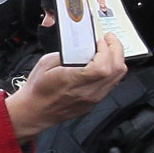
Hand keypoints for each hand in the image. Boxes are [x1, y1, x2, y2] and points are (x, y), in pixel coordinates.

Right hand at [4, 35, 126, 139]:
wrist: (35, 112)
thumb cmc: (37, 91)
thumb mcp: (46, 63)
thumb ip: (66, 52)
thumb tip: (81, 45)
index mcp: (74, 81)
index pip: (103, 67)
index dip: (106, 50)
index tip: (100, 41)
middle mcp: (87, 92)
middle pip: (116, 70)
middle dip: (116, 50)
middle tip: (109, 40)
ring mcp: (93, 98)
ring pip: (118, 77)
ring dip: (116, 59)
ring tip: (108, 49)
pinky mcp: (94, 102)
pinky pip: (112, 84)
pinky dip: (112, 70)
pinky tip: (104, 63)